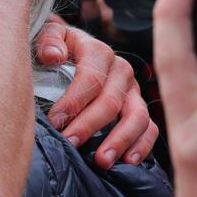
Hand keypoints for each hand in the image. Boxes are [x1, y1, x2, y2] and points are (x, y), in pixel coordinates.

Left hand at [36, 21, 157, 166]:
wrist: (67, 49)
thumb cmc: (55, 47)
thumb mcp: (47, 35)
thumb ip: (48, 41)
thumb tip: (53, 56)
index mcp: (98, 52)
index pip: (90, 79)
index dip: (72, 102)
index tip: (54, 122)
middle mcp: (120, 70)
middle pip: (110, 101)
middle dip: (89, 125)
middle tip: (70, 144)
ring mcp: (132, 90)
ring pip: (136, 116)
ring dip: (119, 140)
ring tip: (102, 161)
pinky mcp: (138, 107)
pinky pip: (149, 128)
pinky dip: (142, 145)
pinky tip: (128, 161)